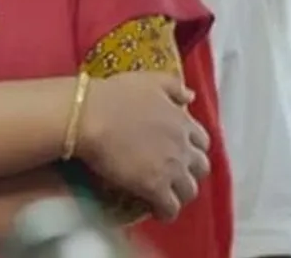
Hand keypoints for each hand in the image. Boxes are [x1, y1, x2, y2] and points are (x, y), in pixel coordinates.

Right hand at [73, 72, 209, 221]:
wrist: (88, 116)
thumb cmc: (113, 95)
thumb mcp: (148, 80)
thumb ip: (174, 87)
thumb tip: (191, 96)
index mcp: (182, 121)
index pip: (202, 141)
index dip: (192, 148)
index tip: (180, 150)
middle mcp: (182, 146)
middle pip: (200, 168)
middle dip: (191, 172)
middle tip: (174, 174)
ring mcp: (171, 169)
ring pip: (189, 190)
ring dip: (180, 193)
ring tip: (166, 194)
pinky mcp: (155, 188)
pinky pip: (170, 208)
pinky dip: (167, 211)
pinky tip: (156, 211)